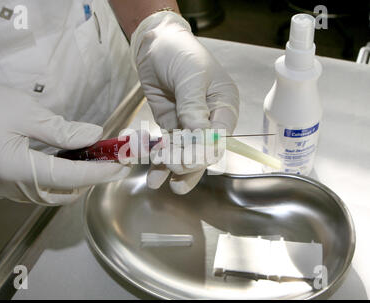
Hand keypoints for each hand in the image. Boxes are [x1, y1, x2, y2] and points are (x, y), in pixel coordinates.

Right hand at [0, 81, 130, 204]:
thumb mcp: (24, 111)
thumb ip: (62, 130)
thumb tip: (94, 136)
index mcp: (16, 169)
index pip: (71, 177)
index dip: (100, 172)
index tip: (121, 166)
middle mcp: (11, 187)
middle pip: (63, 193)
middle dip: (90, 180)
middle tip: (110, 163)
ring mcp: (4, 189)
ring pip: (51, 195)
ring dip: (75, 182)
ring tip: (93, 162)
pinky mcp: (1, 183)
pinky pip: (37, 189)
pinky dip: (58, 180)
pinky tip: (67, 163)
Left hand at [130, 11, 238, 193]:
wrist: (155, 45)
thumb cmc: (180, 53)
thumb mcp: (191, 75)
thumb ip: (194, 106)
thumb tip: (198, 134)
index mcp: (224, 106)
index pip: (219, 138)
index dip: (204, 151)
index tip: (187, 157)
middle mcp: (209, 120)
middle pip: (203, 151)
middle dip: (187, 162)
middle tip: (170, 166)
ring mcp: (189, 126)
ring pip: (185, 155)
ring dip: (172, 169)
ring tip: (158, 182)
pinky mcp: (171, 127)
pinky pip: (167, 148)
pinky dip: (159, 162)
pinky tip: (153, 177)